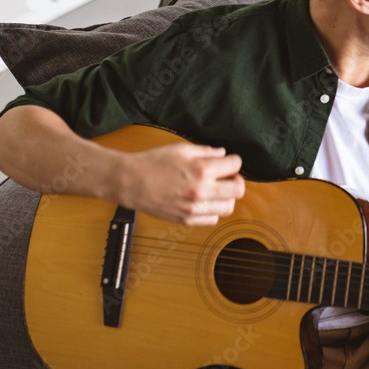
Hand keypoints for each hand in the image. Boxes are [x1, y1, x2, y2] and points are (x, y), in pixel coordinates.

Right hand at [112, 143, 244, 224]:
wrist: (130, 182)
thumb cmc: (152, 163)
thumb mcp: (181, 149)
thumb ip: (206, 151)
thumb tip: (222, 154)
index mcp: (202, 170)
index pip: (235, 165)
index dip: (234, 161)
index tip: (229, 162)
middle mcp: (201, 191)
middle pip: (238, 190)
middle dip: (236, 180)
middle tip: (227, 176)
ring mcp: (194, 208)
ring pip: (228, 207)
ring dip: (226, 197)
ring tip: (216, 190)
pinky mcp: (186, 220)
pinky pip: (212, 219)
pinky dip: (212, 210)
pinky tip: (204, 201)